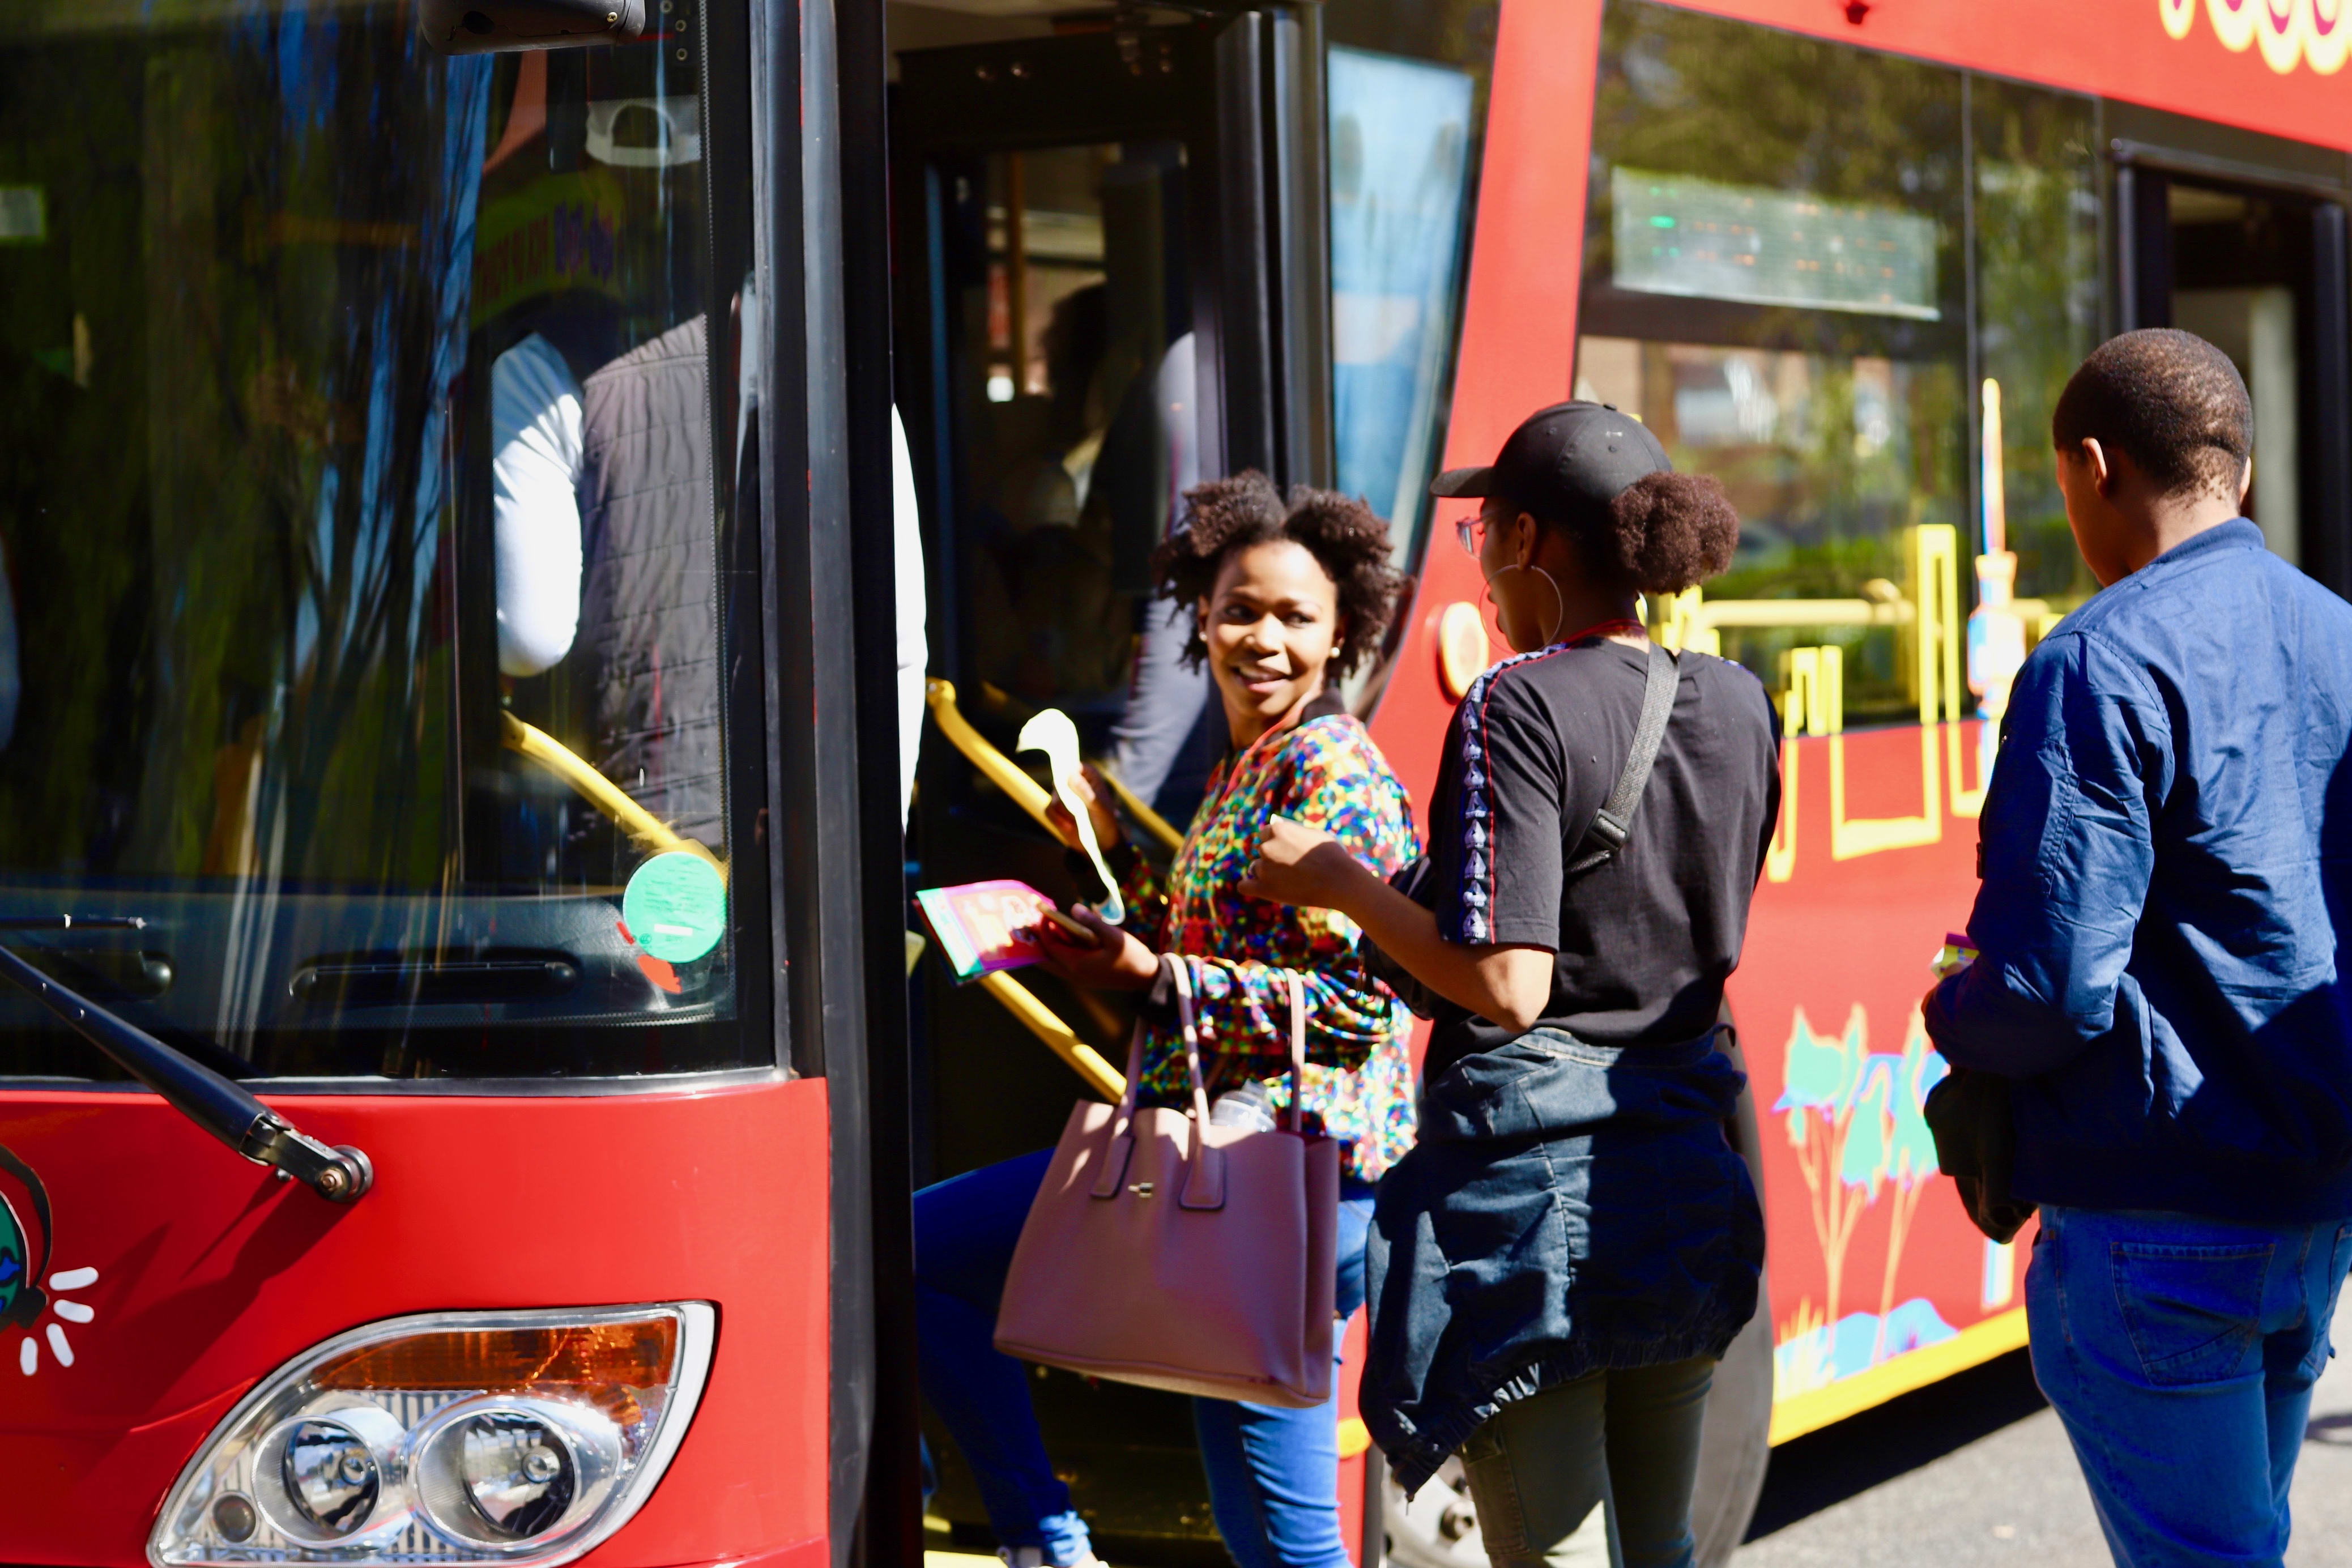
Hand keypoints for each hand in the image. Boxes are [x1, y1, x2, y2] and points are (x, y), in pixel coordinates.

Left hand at [1027, 903, 1158, 990]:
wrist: (1146, 978)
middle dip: (1038, 942)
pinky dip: (1060, 950)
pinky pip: (1064, 964)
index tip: (1044, 912)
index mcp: (1078, 965)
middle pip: (1045, 960)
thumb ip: (1093, 922)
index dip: (1045, 929)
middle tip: (1033, 924)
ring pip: (1054, 963)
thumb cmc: (1132, 956)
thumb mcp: (1114, 936)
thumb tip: (1074, 908)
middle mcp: (1074, 975)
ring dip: (1049, 946)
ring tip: (1046, 926)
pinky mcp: (1085, 977)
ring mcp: (1079, 978)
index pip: (1052, 947)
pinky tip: (1064, 935)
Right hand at [1042, 764, 1122, 852]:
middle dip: (1067, 799)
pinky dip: (1058, 820)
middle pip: (1060, 782)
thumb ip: (1085, 791)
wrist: (1100, 842)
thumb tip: (1071, 775)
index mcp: (1089, 775)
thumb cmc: (1105, 821)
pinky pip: (1048, 810)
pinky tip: (1069, 827)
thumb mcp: (1099, 807)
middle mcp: (1075, 782)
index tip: (1070, 785)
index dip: (1069, 773)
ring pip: (1054, 798)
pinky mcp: (1055, 809)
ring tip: (1077, 820)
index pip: (1074, 766)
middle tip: (1077, 811)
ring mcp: (1064, 795)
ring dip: (1064, 812)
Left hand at [1239, 814, 1366, 912]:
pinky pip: (1244, 886)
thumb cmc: (1331, 855)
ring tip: (1284, 880)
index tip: (1283, 849)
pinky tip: (1253, 887)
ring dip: (1266, 872)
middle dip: (1272, 856)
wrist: (1339, 881)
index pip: (1265, 833)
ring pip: (1256, 868)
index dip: (1275, 841)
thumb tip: (1279, 826)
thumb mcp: (1313, 833)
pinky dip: (1248, 886)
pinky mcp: (1264, 889)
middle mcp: (1267, 847)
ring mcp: (1264, 869)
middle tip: (1288, 866)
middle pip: (1261, 850)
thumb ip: (1293, 831)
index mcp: (1277, 830)